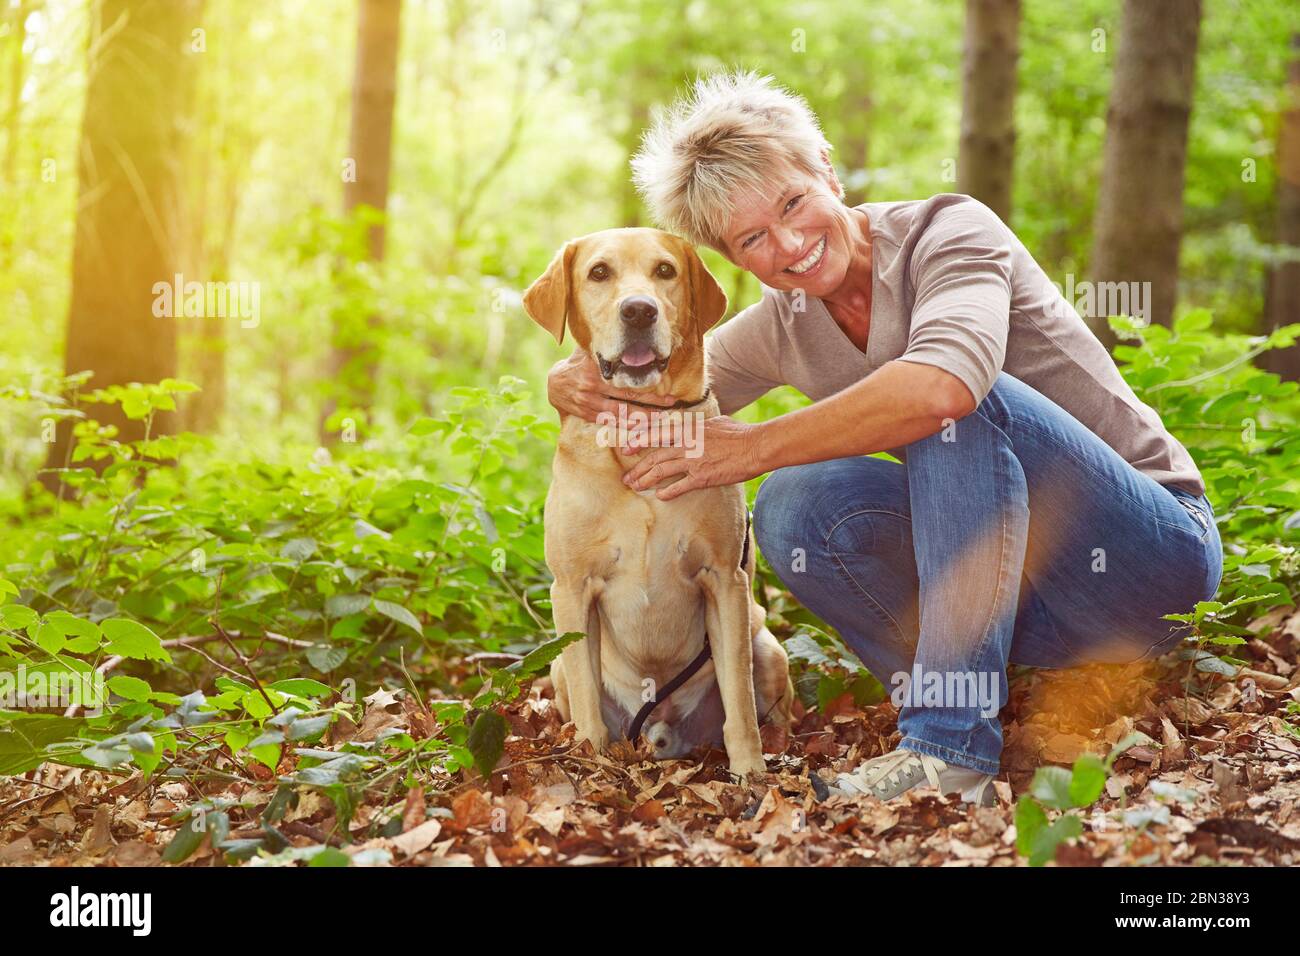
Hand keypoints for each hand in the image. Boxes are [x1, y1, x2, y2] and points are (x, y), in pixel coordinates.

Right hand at [546, 350, 678, 422]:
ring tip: (661, 417)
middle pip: (628, 397)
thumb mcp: (588, 351)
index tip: (664, 382)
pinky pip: (611, 422)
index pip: (625, 377)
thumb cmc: (578, 364)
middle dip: (652, 402)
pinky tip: (642, 426)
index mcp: (596, 369)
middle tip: (671, 403)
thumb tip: (627, 333)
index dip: (645, 382)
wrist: (554, 384)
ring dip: (642, 417)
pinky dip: (627, 425)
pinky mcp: (588, 415)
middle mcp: (593, 387)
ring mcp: (590, 403)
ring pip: (621, 413)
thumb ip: (605, 347)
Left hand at [621, 415, 766, 500]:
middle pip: (654, 456)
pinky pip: (679, 486)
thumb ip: (699, 427)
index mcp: (688, 428)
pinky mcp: (702, 477)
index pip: (656, 433)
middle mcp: (686, 444)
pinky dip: (667, 492)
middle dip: (637, 467)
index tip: (626, 449)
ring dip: (645, 480)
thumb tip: (694, 427)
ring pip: (661, 471)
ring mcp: (693, 461)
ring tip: (635, 487)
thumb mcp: (715, 423)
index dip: (638, 441)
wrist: (755, 447)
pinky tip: (660, 496)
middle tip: (626, 477)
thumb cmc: (739, 434)